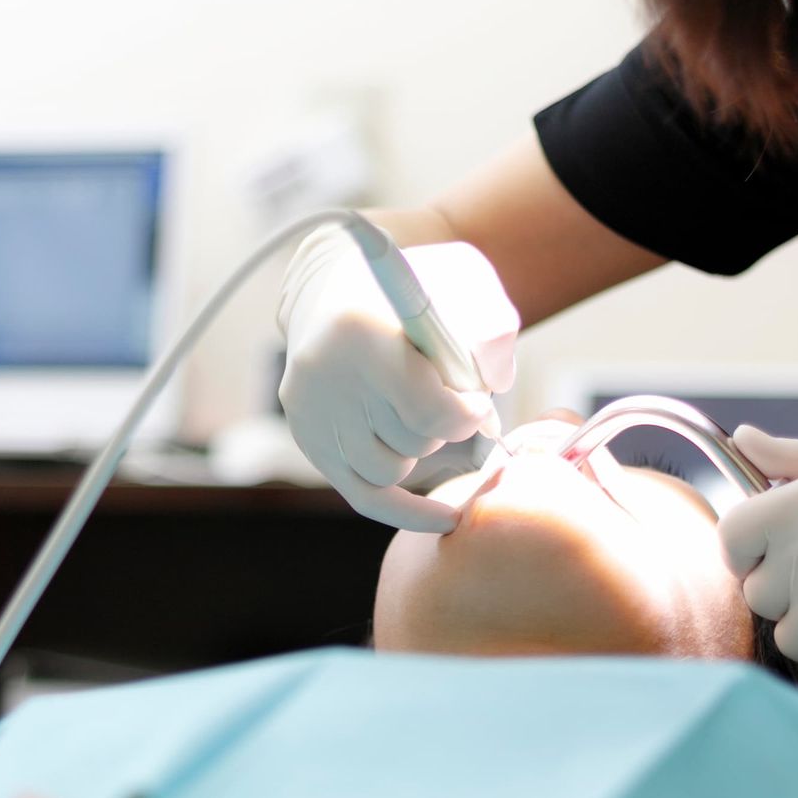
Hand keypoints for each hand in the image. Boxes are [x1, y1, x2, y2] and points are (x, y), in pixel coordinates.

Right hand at [277, 224, 518, 532]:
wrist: (341, 278)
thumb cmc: (415, 282)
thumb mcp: (464, 283)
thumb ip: (490, 339)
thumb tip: (488, 410)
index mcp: (359, 330)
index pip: (425, 408)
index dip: (466, 414)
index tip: (477, 403)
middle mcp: (323, 375)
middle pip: (409, 440)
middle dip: (443, 427)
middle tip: (450, 398)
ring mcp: (308, 410)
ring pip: (388, 469)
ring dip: (418, 447)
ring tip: (418, 407)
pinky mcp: (307, 436)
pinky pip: (362, 494)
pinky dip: (405, 511)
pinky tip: (445, 519)